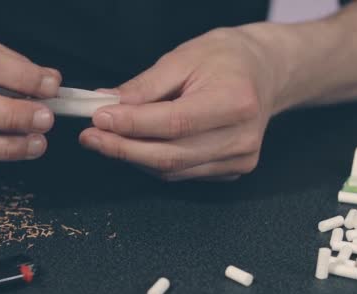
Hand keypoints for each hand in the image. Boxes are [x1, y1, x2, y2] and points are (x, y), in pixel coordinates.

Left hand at [80, 27, 282, 180]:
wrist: (266, 73)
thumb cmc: (227, 59)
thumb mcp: (184, 57)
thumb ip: (145, 86)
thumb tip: (108, 104)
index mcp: (235, 101)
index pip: (173, 122)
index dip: (131, 125)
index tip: (98, 119)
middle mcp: (241, 137)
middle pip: (170, 155)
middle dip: (123, 149)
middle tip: (90, 137)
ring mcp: (240, 158)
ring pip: (172, 169)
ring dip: (133, 157)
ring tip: (106, 139)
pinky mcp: (232, 170)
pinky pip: (182, 173)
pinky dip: (153, 162)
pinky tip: (137, 146)